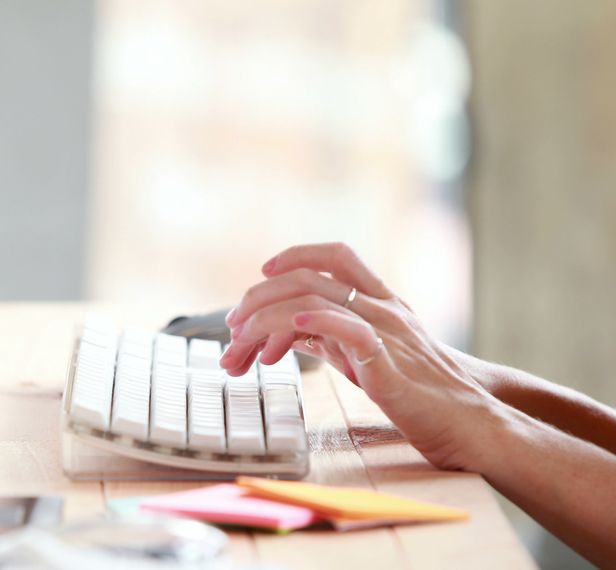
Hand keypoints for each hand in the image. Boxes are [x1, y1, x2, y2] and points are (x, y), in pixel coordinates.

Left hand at [218, 242, 507, 470]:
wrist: (469, 424)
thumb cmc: (419, 392)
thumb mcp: (366, 355)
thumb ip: (330, 338)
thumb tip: (286, 332)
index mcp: (381, 302)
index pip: (336, 256)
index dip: (295, 256)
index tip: (260, 276)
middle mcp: (383, 309)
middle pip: (309, 278)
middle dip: (259, 299)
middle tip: (233, 329)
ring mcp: (386, 333)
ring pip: (314, 302)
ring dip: (266, 320)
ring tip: (242, 345)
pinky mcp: (388, 365)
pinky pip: (350, 330)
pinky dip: (315, 324)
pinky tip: (291, 333)